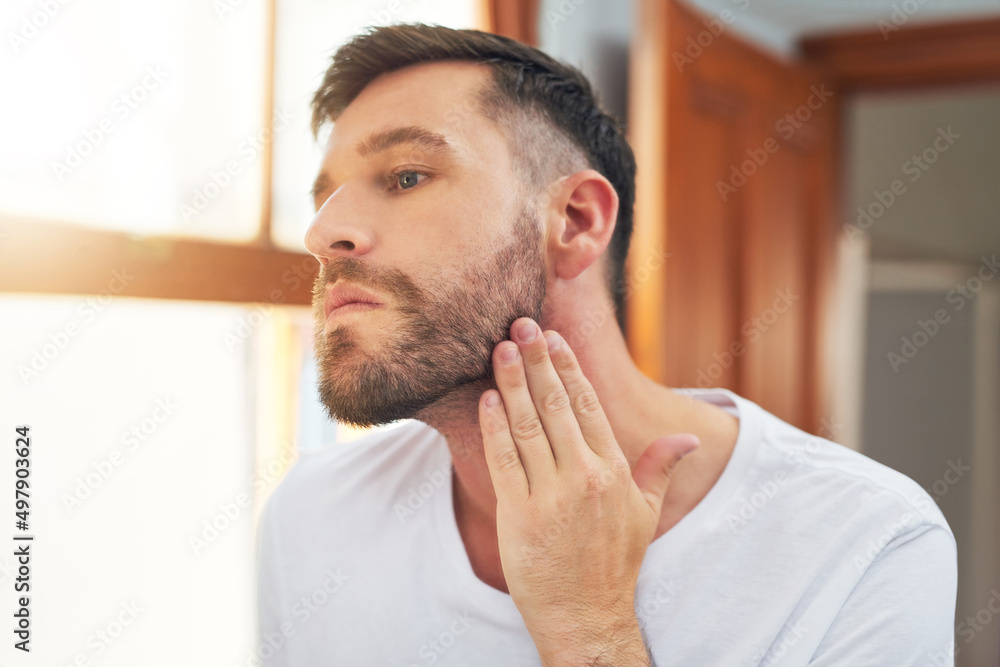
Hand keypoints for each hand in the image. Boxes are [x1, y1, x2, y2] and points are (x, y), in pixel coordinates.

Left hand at [477, 317, 699, 663]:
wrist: (585, 614)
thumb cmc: (614, 562)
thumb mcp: (646, 514)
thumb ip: (660, 468)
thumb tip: (690, 436)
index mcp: (613, 470)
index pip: (587, 406)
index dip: (568, 368)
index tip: (554, 338)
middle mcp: (583, 476)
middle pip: (555, 405)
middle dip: (537, 361)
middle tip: (520, 325)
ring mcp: (550, 494)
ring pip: (527, 426)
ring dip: (512, 383)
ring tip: (501, 350)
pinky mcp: (519, 513)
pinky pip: (503, 460)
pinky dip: (494, 426)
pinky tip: (487, 398)